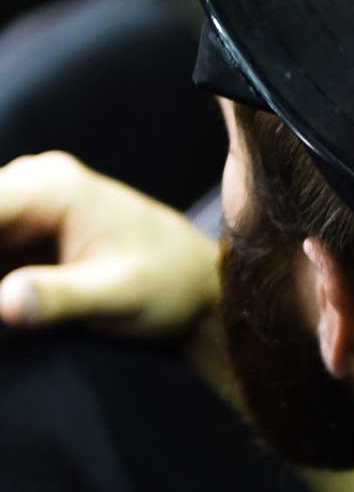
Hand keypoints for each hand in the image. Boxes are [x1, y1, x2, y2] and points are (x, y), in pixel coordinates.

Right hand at [0, 152, 219, 336]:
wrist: (196, 283)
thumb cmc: (168, 284)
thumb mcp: (119, 297)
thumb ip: (60, 298)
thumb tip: (5, 302)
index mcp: (53, 186)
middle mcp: (30, 183)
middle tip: (1, 305)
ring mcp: (22, 206)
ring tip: (5, 308)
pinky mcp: (18, 232)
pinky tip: (5, 306)